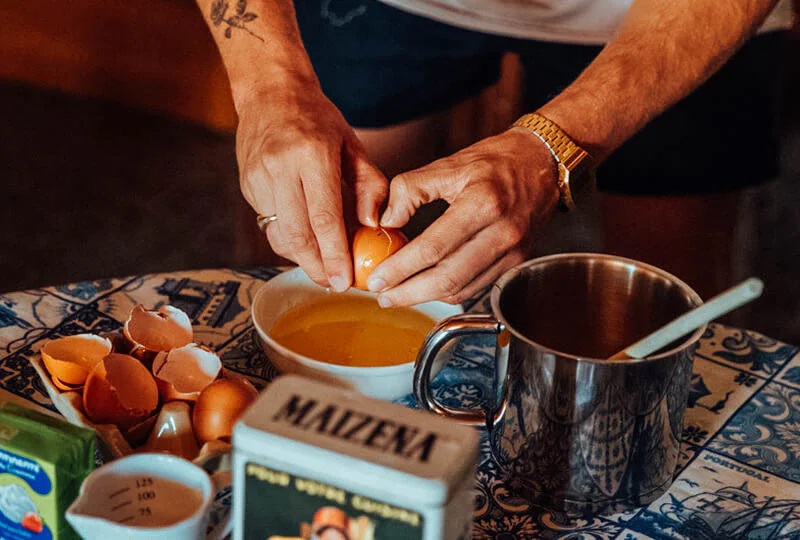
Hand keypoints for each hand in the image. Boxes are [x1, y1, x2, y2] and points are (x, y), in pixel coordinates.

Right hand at [236, 81, 387, 290]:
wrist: (269, 93)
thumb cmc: (318, 119)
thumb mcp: (352, 146)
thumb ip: (369, 185)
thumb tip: (373, 225)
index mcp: (311, 155)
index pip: (324, 217)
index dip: (334, 254)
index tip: (345, 281)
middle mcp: (280, 168)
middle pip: (297, 234)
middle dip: (317, 267)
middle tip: (334, 285)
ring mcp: (258, 178)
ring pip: (279, 234)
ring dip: (302, 258)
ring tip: (324, 270)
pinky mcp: (247, 186)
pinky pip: (270, 224)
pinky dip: (289, 240)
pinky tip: (306, 244)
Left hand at [367, 128, 559, 305]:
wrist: (544, 162)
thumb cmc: (497, 161)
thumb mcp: (449, 163)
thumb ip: (410, 189)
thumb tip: (386, 221)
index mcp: (482, 204)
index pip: (433, 248)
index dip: (401, 269)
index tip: (377, 278)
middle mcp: (502, 232)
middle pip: (447, 278)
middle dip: (409, 293)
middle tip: (383, 296)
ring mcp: (512, 251)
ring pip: (462, 289)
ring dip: (426, 297)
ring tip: (398, 294)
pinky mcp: (516, 261)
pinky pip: (476, 286)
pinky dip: (448, 292)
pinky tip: (427, 287)